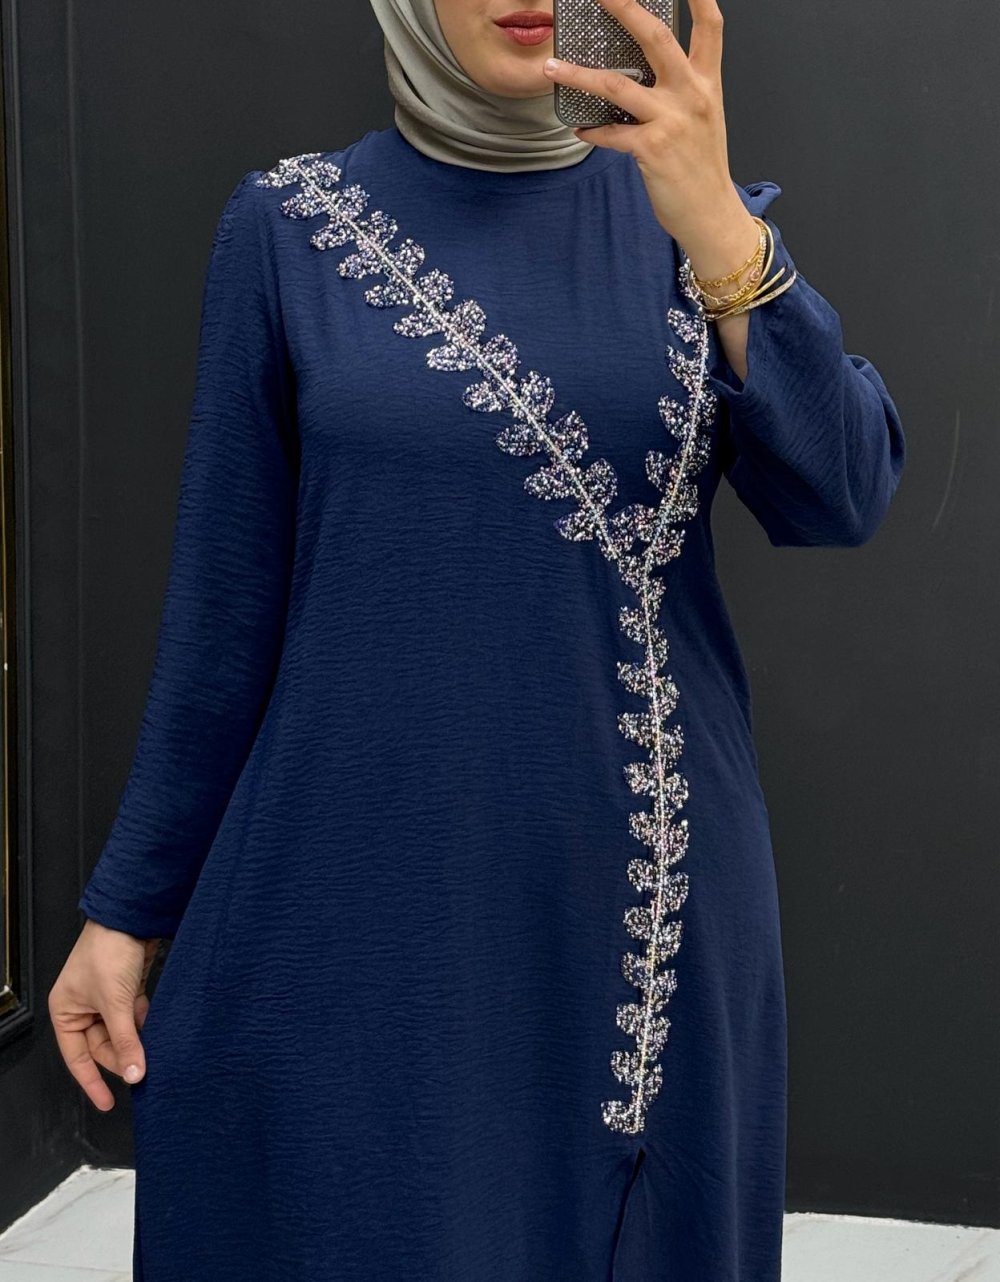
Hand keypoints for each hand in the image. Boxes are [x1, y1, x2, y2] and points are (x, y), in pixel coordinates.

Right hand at [48, 920, 160, 1109]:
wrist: (130, 916)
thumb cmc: (107, 951)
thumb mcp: (115, 1003)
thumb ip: (126, 1041)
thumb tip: (135, 1073)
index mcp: (66, 1012)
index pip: (78, 1058)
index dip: (93, 1082)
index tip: (108, 1103)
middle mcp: (82, 1007)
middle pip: (103, 1046)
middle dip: (123, 1056)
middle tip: (143, 1070)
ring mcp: (105, 998)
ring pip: (120, 1032)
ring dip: (136, 1040)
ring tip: (152, 1051)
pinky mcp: (125, 988)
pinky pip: (133, 1016)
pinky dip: (143, 1022)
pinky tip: (155, 1026)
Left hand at [541, 0, 754, 255]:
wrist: (712, 215)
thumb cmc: (703, 169)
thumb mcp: (702, 119)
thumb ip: (680, 91)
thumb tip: (642, 74)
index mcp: (708, 83)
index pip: (710, 26)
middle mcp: (692, 95)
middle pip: (656, 37)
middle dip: (625, 7)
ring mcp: (672, 121)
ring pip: (617, 85)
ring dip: (579, 74)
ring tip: (552, 67)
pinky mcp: (652, 150)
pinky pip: (611, 133)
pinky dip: (592, 131)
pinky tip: (579, 129)